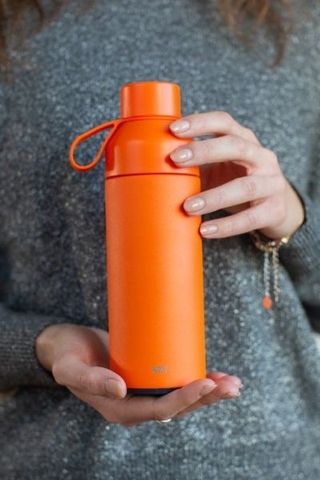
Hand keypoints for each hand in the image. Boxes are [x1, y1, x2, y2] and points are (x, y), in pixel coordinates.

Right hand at [35, 323, 242, 425]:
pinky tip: (214, 374)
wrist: (66, 347)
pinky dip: (195, 379)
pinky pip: (175, 382)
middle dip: (206, 397)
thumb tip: (120, 390)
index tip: (206, 383)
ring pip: (181, 396)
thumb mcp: (70, 367)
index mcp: (120, 409)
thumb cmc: (66, 356)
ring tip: (233, 383)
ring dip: (208, 391)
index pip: (160, 410)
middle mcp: (136, 404)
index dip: (185, 399)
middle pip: (178, 407)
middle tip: (232, 386)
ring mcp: (143, 391)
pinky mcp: (148, 377)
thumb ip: (90, 379)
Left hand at [169, 111, 304, 239]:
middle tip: (174, 160)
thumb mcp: (219, 168)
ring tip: (187, 207)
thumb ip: (194, 165)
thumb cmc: (238, 183)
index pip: (224, 123)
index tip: (173, 129)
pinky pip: (250, 218)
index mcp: (244, 140)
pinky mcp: (274, 210)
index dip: (200, 123)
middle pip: (235, 146)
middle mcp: (262, 157)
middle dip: (204, 151)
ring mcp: (272, 183)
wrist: (277, 208)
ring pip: (245, 186)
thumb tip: (149, 166)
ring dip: (214, 196)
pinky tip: (205, 230)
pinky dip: (227, 226)